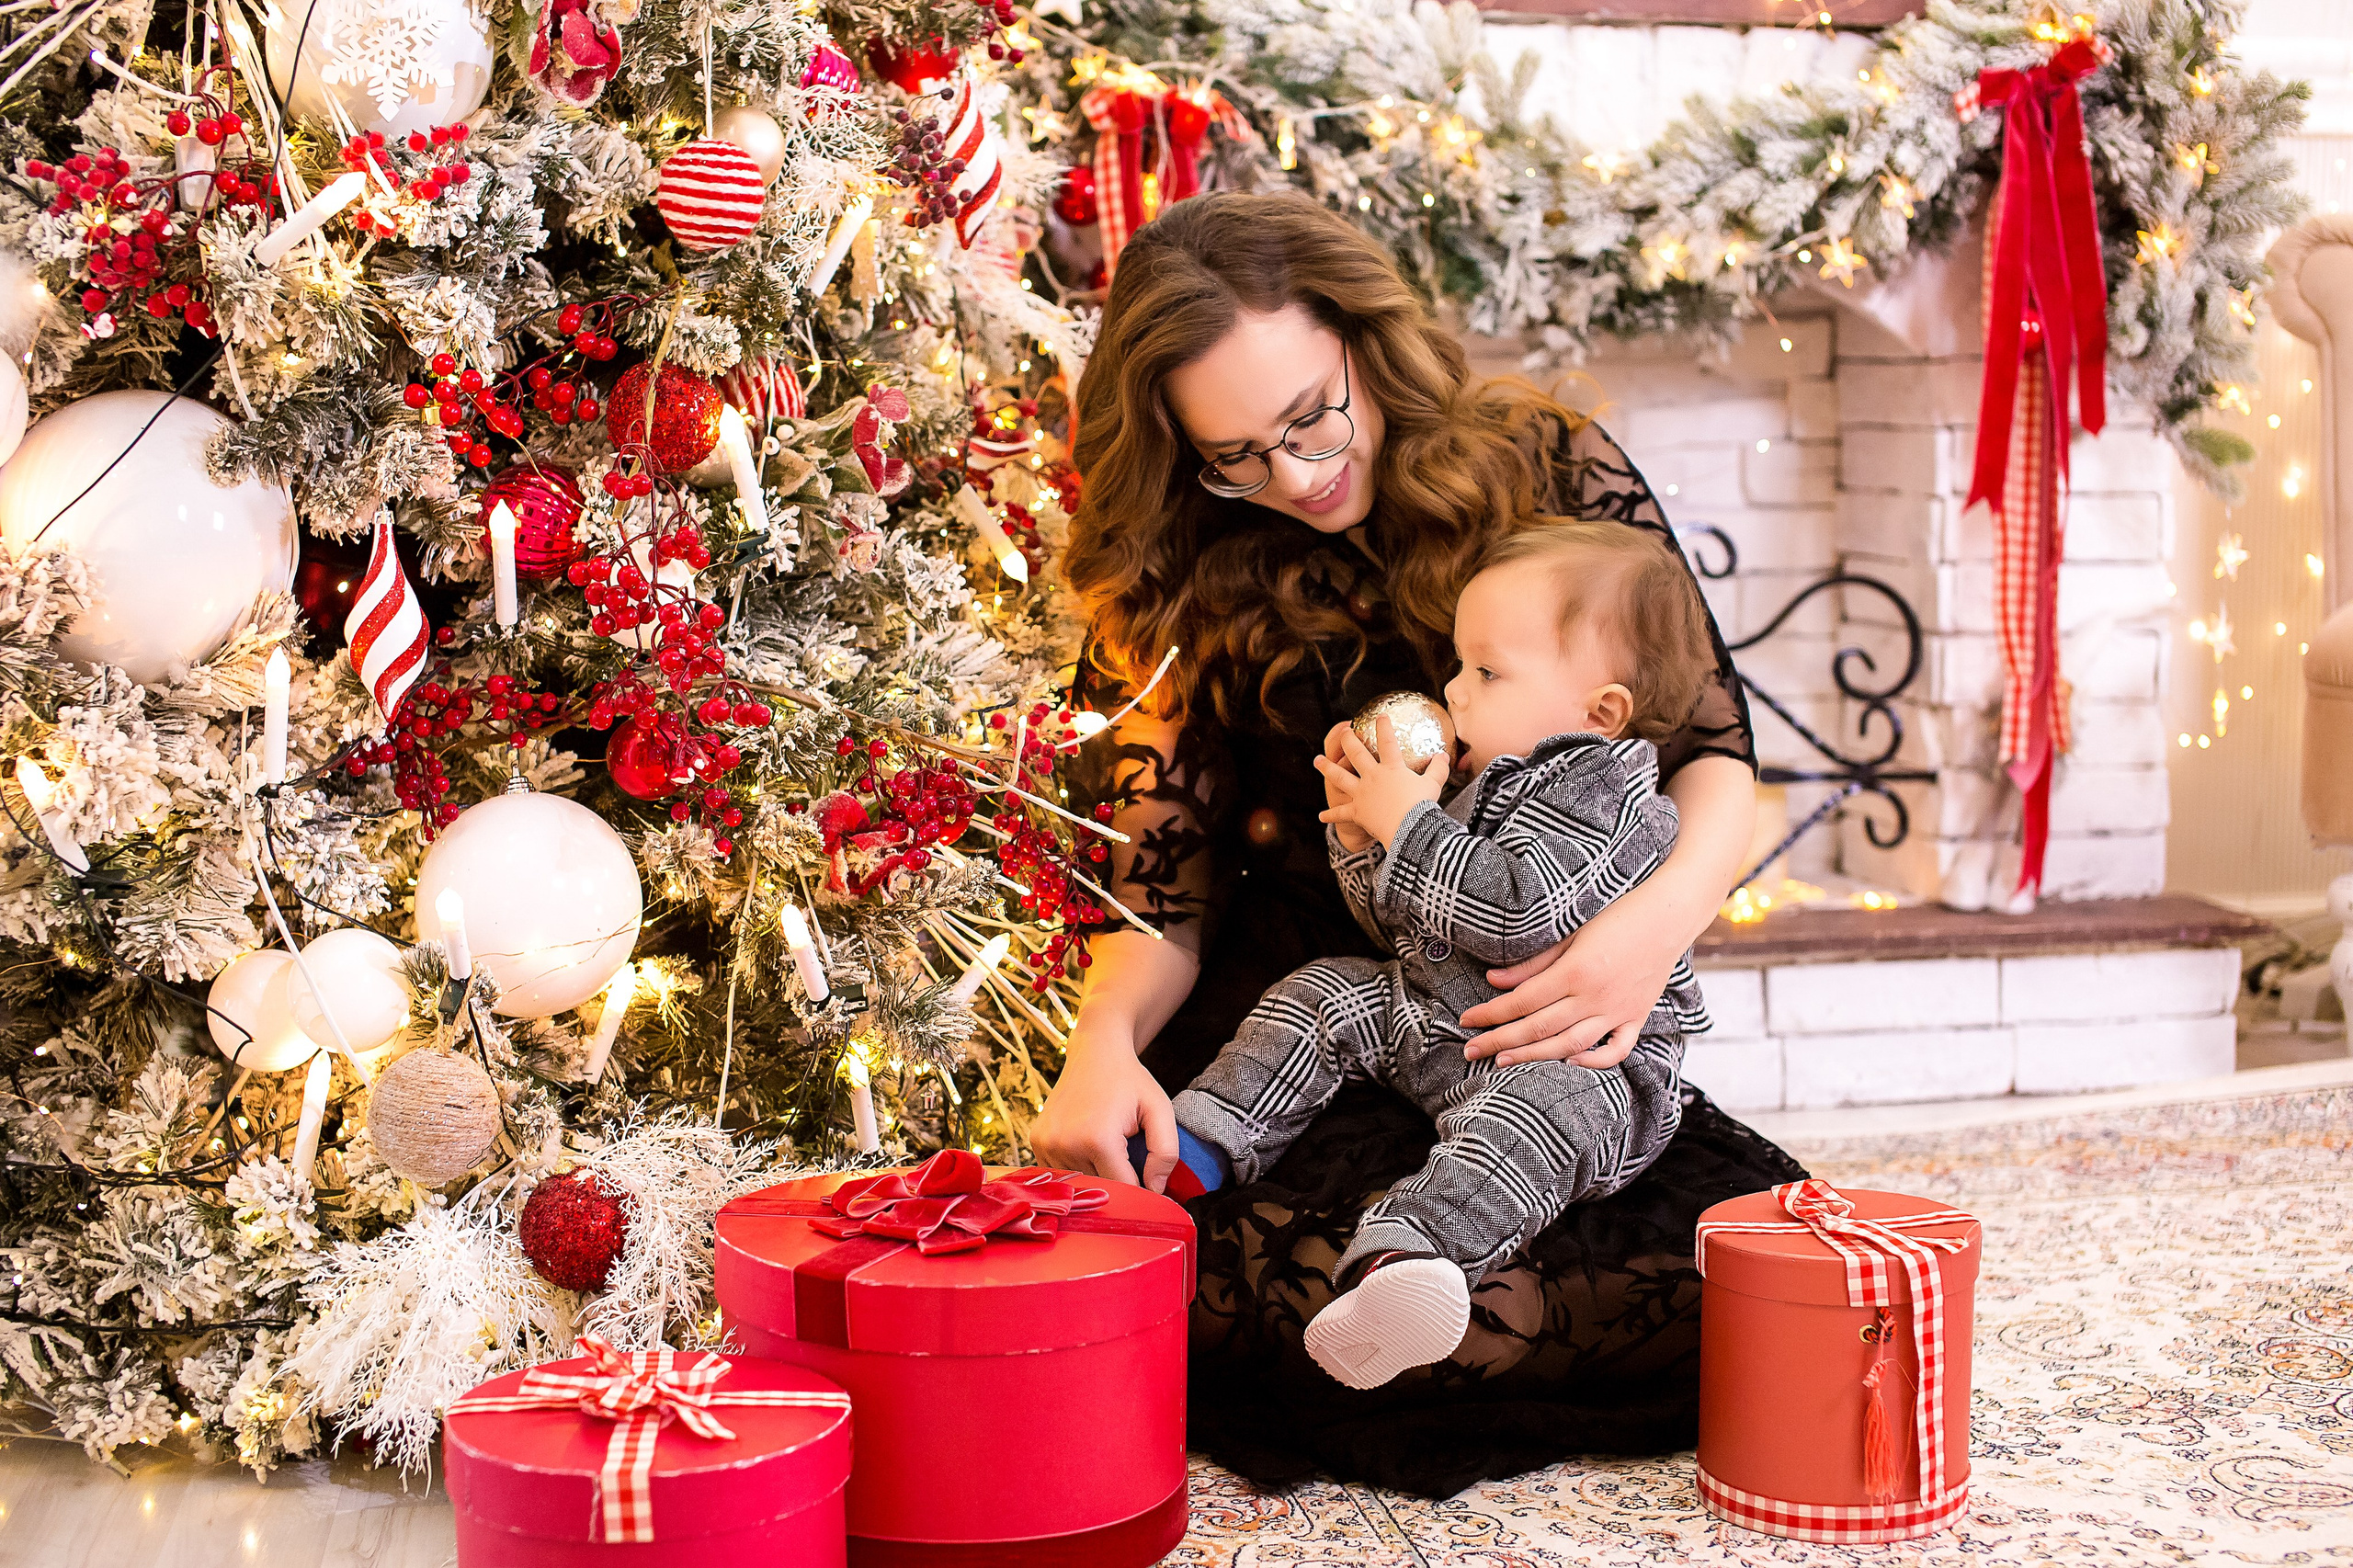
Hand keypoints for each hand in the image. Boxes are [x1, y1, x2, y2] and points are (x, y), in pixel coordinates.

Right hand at [1028, 1030, 1178, 1190]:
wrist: (1095, 1052)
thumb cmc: (1130, 1081)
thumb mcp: (1159, 1109)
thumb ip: (1166, 1152)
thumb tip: (1155, 1189)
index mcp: (1098, 1140)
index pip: (1124, 1189)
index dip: (1140, 1188)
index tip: (1148, 1179)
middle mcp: (1066, 1144)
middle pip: (1100, 1187)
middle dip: (1117, 1178)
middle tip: (1126, 1153)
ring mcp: (1046, 1144)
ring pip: (1079, 1182)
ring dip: (1095, 1173)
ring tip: (1105, 1143)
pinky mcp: (1036, 1141)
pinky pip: (1061, 1172)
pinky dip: (1076, 1165)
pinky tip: (1086, 1143)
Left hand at [1317, 717, 1446, 847]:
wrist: (1409, 828)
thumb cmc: (1422, 806)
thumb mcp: (1434, 784)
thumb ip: (1438, 768)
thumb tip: (1444, 756)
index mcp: (1391, 768)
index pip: (1387, 741)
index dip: (1383, 727)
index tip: (1379, 716)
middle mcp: (1372, 777)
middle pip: (1356, 753)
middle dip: (1348, 740)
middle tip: (1344, 732)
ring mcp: (1361, 793)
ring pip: (1339, 777)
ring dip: (1327, 768)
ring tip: (1317, 760)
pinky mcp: (1357, 812)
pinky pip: (1341, 813)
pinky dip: (1331, 815)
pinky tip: (1321, 816)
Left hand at [1459, 892, 1681, 1067]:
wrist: (1668, 917)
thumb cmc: (1617, 918)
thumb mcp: (1570, 934)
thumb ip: (1533, 963)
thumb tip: (1493, 980)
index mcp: (1574, 972)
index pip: (1522, 1001)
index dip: (1491, 1014)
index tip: (1466, 1021)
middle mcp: (1594, 997)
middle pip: (1539, 1027)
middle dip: (1500, 1041)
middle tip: (1470, 1051)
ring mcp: (1617, 1011)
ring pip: (1570, 1044)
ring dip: (1533, 1056)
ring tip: (1503, 1061)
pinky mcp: (1636, 1017)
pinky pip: (1616, 1049)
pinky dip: (1594, 1060)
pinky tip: (1569, 1061)